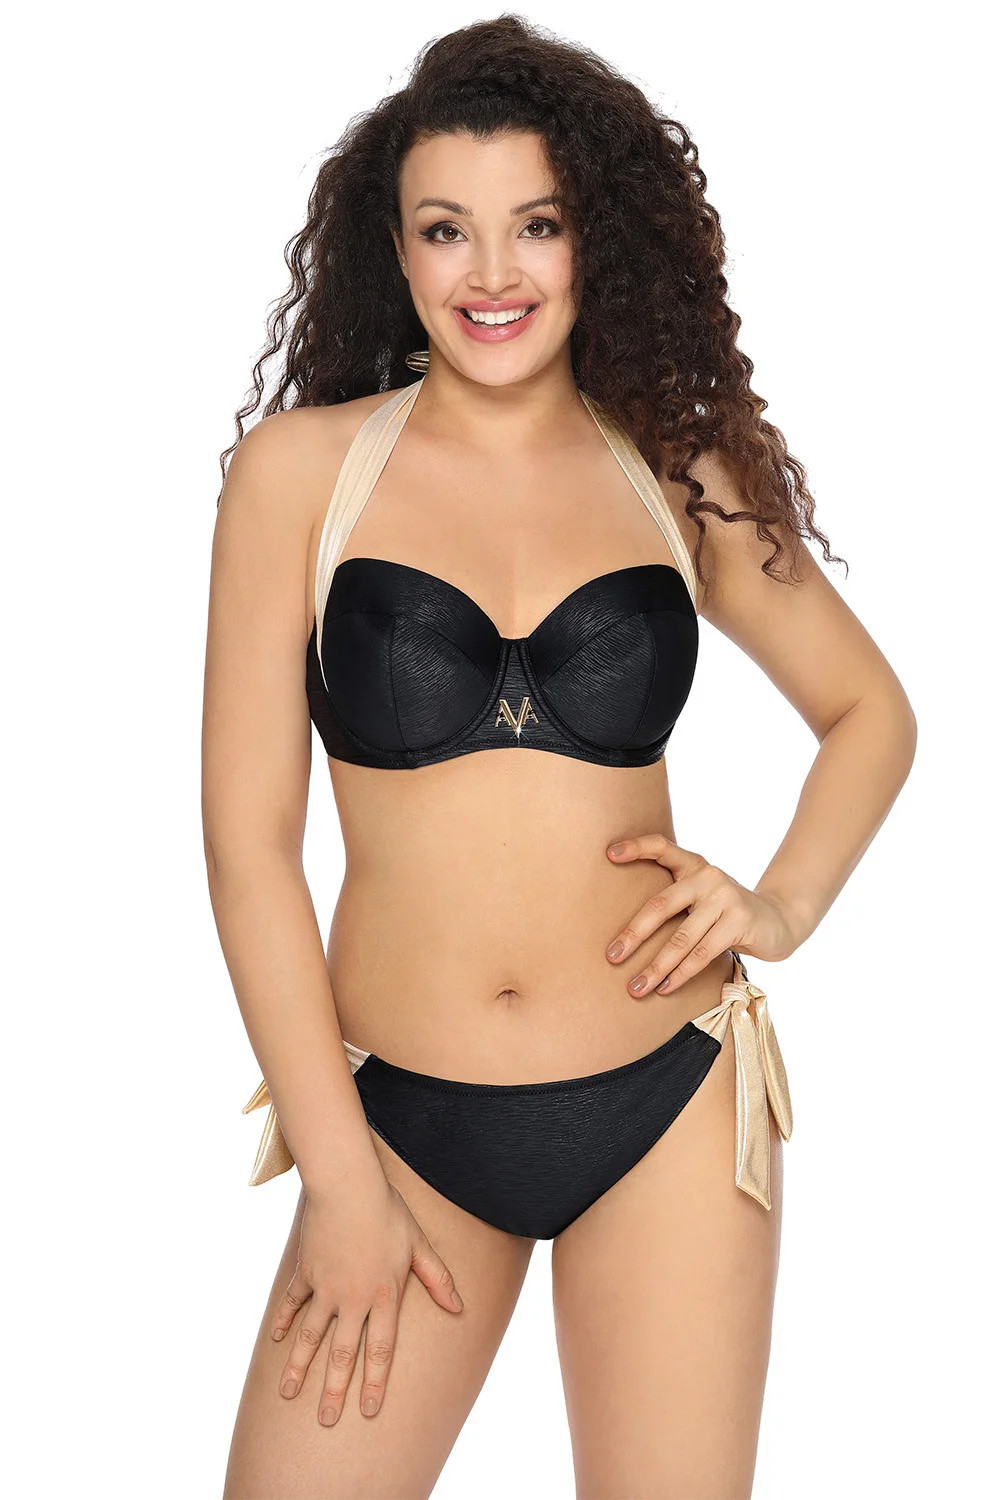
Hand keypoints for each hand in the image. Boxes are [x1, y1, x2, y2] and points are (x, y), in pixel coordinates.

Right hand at [270, 1169, 463, 1426]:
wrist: (347, 1186)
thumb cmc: (388, 1212)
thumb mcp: (419, 1244)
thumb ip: (438, 1279)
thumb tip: (459, 1308)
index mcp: (383, 1295)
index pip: (381, 1350)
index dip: (375, 1382)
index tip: (369, 1410)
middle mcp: (352, 1299)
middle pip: (342, 1353)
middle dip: (333, 1389)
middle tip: (326, 1421)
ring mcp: (325, 1287)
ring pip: (311, 1336)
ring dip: (299, 1366)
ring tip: (287, 1393)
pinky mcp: (306, 1272)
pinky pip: (292, 1302)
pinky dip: (283, 1321)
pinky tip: (275, 1340)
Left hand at [604, 833, 802, 993]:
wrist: (779, 920)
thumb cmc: (727, 912)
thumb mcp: (702, 897)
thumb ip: (675, 900)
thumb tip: (625, 931)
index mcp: (694, 865)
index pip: (662, 847)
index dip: (636, 848)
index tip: (609, 854)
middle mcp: (708, 876)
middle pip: (661, 904)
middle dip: (633, 934)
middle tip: (612, 956)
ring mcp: (725, 898)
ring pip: (682, 938)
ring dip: (656, 966)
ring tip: (636, 987)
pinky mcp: (739, 922)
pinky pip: (702, 953)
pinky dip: (681, 974)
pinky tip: (665, 988)